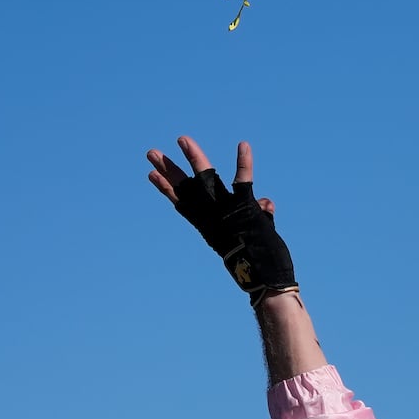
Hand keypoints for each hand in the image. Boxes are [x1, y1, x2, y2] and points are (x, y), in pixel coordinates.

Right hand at [146, 136, 296, 306]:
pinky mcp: (244, 206)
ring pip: (206, 178)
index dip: (167, 189)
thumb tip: (267, 201)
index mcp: (209, 226)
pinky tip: (243, 145)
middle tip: (151, 153)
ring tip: (182, 138)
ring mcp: (226, 210)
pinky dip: (244, 162)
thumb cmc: (259, 262)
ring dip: (194, 156)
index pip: (183, 204)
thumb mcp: (257, 233)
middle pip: (186, 189)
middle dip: (169, 170)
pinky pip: (243, 180)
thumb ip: (261, 213)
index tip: (152, 175)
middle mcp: (212, 216)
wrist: (264, 279)